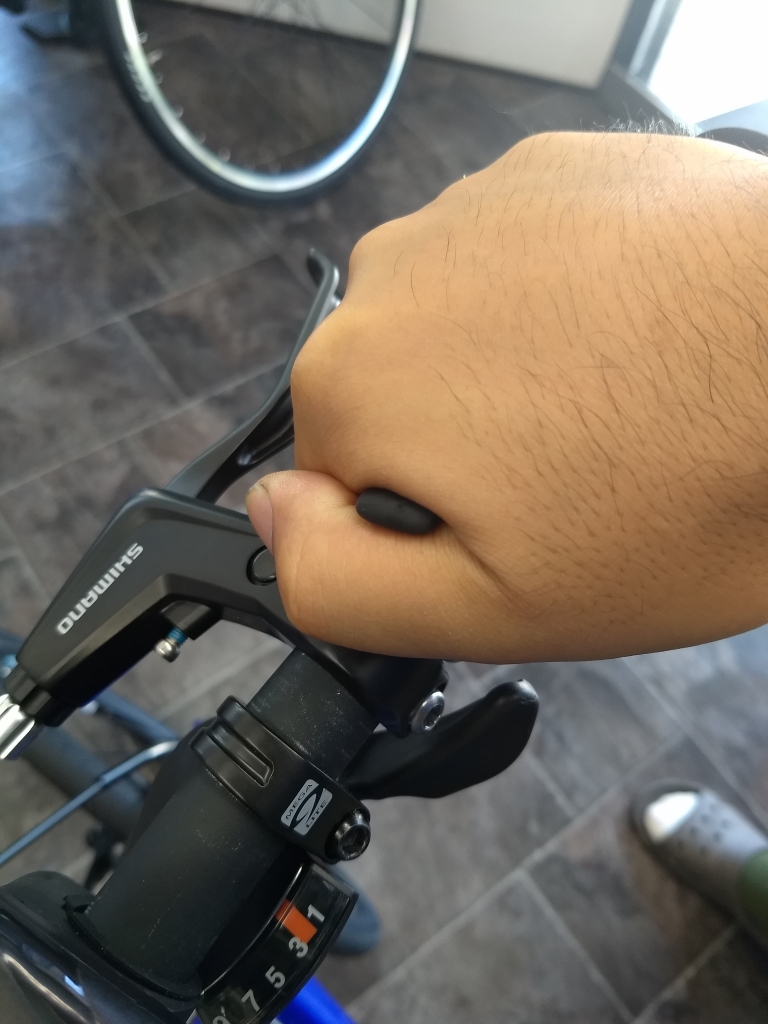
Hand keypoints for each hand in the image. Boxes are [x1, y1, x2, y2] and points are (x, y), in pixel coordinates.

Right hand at [247, 131, 767, 661]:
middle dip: (462, 451)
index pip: (335, 484)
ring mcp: (472, 208)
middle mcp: (390, 274)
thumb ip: (339, 582)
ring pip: (453, 332)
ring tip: (614, 407)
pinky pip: (518, 265)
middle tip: (572, 480)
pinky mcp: (548, 173)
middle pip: (392, 401)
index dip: (423, 526)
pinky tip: (632, 336)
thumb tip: (270, 515)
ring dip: (512, 375)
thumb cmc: (686, 493)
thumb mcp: (496, 606)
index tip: (512, 531)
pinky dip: (561, 307)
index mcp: (354, 382)